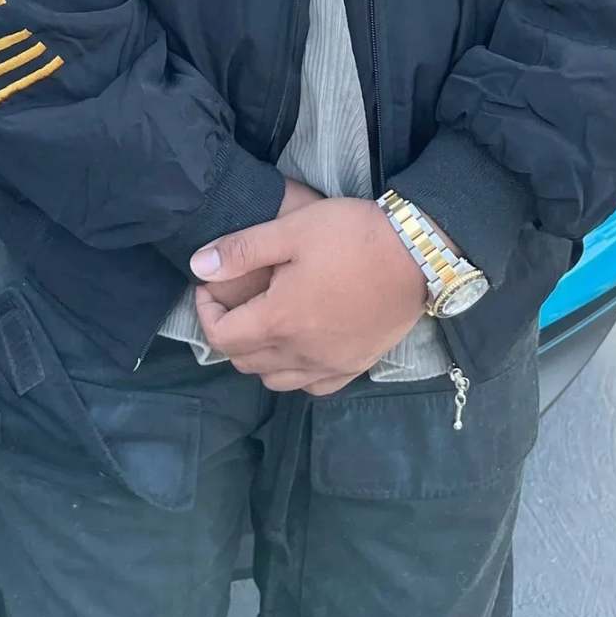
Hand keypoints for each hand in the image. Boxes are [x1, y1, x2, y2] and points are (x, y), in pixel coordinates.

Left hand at [190, 196, 427, 395]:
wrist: (418, 252)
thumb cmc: (351, 235)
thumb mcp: (290, 230)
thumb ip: (240, 250)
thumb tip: (197, 266)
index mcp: (279, 320)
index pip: (221, 336)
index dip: (205, 313)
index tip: (209, 288)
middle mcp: (301, 353)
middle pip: (244, 361)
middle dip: (228, 332)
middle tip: (234, 301)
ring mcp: (331, 365)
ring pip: (275, 380)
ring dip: (258, 356)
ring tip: (264, 322)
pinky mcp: (356, 366)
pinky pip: (313, 386)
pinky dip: (295, 372)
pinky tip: (299, 346)